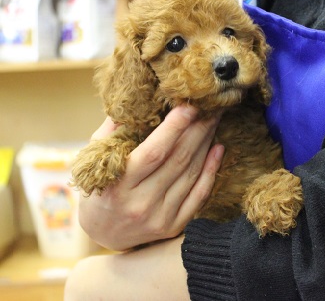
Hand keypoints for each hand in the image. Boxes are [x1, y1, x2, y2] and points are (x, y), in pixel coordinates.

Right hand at [77, 105, 223, 250]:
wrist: (101, 234)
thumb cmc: (98, 189)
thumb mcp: (94, 160)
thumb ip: (112, 132)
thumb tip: (134, 102)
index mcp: (118, 186)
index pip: (153, 153)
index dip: (173, 129)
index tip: (189, 106)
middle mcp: (141, 204)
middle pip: (178, 160)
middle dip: (197, 129)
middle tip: (211, 106)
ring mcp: (160, 217)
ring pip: (191, 173)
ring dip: (206, 143)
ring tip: (214, 120)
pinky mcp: (173, 227)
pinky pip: (199, 195)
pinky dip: (211, 170)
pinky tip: (218, 149)